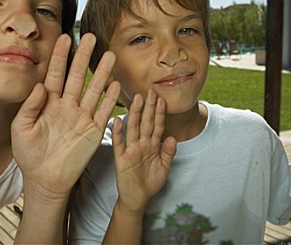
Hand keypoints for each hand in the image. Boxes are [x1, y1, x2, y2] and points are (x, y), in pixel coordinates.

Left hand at [11, 33, 120, 200]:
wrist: (45, 181)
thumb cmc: (29, 155)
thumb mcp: (20, 129)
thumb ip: (28, 107)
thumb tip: (39, 86)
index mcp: (48, 103)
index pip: (55, 74)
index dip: (60, 57)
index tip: (65, 37)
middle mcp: (67, 106)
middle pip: (77, 76)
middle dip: (83, 57)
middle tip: (90, 37)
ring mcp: (81, 117)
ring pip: (93, 90)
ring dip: (102, 73)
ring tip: (109, 55)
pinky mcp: (93, 130)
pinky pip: (103, 111)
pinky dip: (110, 98)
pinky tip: (116, 83)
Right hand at [112, 88, 176, 212]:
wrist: (137, 199)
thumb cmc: (149, 183)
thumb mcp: (164, 168)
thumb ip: (168, 153)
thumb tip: (173, 137)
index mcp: (152, 146)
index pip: (157, 126)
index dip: (160, 113)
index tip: (162, 99)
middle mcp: (141, 144)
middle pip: (146, 122)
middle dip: (149, 107)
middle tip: (151, 91)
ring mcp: (130, 150)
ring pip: (133, 128)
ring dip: (135, 113)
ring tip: (137, 99)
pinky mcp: (121, 158)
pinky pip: (119, 143)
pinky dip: (118, 132)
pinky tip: (118, 120)